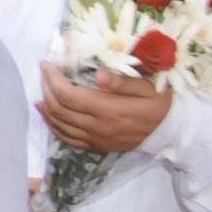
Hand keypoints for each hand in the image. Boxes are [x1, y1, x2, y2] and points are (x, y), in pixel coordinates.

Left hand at [37, 63, 171, 152]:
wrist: (171, 133)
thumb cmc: (159, 104)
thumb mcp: (148, 88)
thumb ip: (123, 82)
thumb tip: (97, 75)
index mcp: (109, 109)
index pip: (68, 94)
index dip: (52, 79)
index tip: (47, 64)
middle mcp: (98, 127)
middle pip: (58, 108)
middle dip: (46, 88)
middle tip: (44, 73)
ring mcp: (95, 139)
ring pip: (59, 124)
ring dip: (45, 106)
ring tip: (41, 89)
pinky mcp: (96, 146)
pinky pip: (66, 138)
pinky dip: (52, 124)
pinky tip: (46, 113)